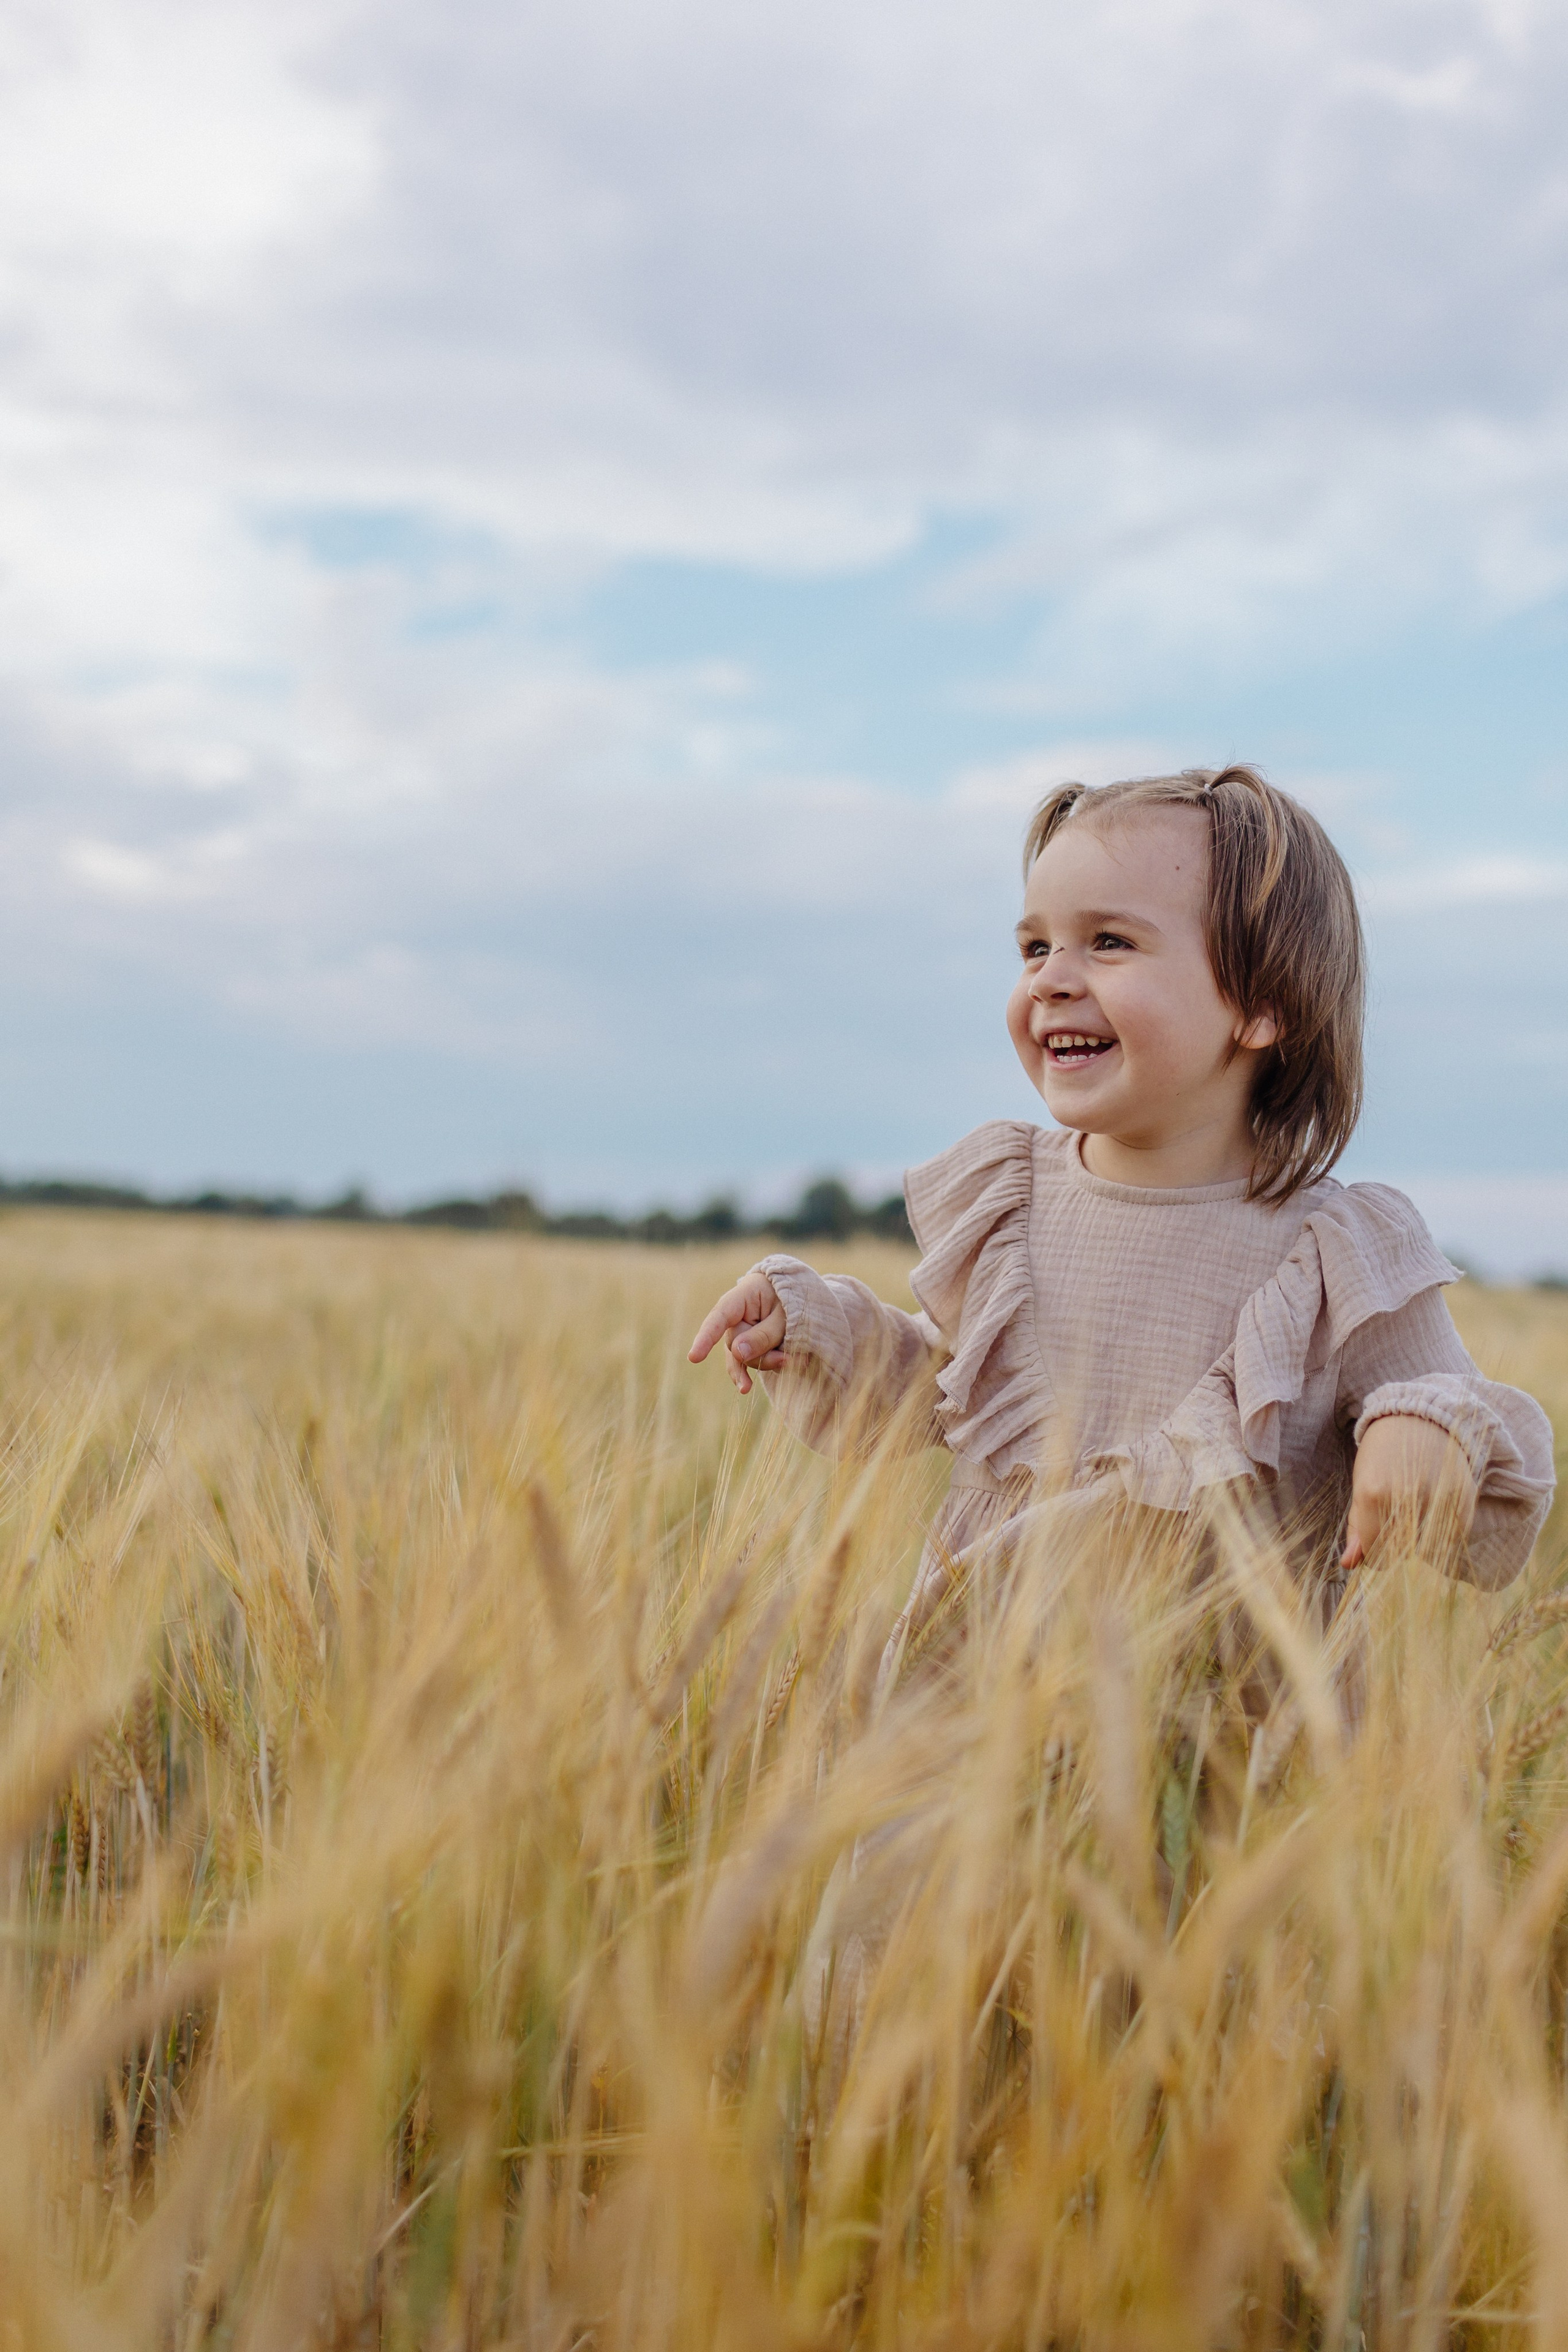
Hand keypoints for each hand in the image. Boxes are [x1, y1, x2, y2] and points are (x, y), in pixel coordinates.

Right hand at [688, 1271, 787, 1395]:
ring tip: (796, 1361)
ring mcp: (738, 1333)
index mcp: (740, 1298)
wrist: (798, 1294)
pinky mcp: (746, 1346)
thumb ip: (763, 1335)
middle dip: (762, 1355)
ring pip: (743, 1358)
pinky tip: (771, 1375)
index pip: (719, 1318)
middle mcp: (734, 1317)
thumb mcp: (784, 1316)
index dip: (706, 1338)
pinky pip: (748, 1364)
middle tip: (789, 1359)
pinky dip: (765, 1367)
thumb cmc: (791, 1299)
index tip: (694, 1358)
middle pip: (736, 1345)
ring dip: (768, 1362)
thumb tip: (737, 1354)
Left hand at [1342, 1413, 1476, 1570]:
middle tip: (1396, 1514)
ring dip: (1420, 1540)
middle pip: (1401, 1556)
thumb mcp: (1361, 1486)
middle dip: (1394, 1544)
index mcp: (1374, 1495)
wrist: (1420, 1420)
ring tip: (1415, 1508)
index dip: (1373, 1549)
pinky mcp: (1463, 1503)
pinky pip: (1452, 1539)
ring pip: (1427, 1551)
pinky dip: (1442, 1531)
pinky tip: (1434, 1506)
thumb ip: (1357, 1529)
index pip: (1376, 1556)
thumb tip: (1349, 1565)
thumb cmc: (1382, 1455)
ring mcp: (1438, 1501)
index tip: (1375, 1532)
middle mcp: (1407, 1499)